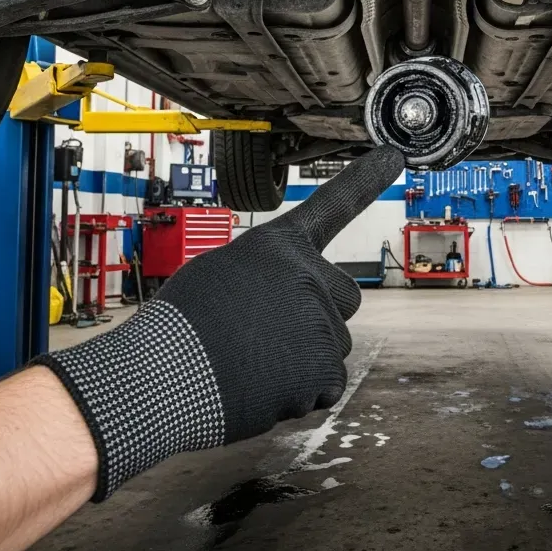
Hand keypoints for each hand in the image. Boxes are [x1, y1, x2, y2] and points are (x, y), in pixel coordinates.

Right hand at [35, 144, 403, 499]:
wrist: (157, 379)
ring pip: (333, 344)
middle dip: (323, 316)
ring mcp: (318, 322)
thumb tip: (290, 304)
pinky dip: (302, 394)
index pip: (332, 204)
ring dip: (304, 359)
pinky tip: (264, 386)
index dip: (365, 179)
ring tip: (253, 361)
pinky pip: (327, 385)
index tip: (394, 156)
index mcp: (279, 245)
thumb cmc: (181, 328)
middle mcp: (307, 275)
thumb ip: (269, 276)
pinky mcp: (321, 369)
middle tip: (274, 333)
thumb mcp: (221, 274)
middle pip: (346, 297)